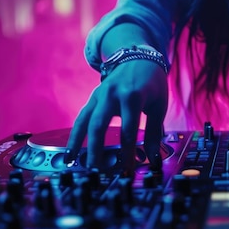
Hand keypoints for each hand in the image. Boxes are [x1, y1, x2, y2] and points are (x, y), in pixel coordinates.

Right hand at [65, 59, 167, 173]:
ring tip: (71, 162)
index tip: (126, 171)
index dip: (126, 153)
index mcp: (132, 96)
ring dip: (77, 143)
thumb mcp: (158, 107)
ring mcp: (99, 95)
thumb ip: (154, 134)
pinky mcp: (93, 97)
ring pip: (84, 121)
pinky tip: (70, 151)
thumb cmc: (152, 84)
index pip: (128, 131)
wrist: (139, 58)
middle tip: (96, 170)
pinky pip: (81, 117)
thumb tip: (154, 161)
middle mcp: (112, 95)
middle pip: (99, 125)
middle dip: (96, 150)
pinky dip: (75, 134)